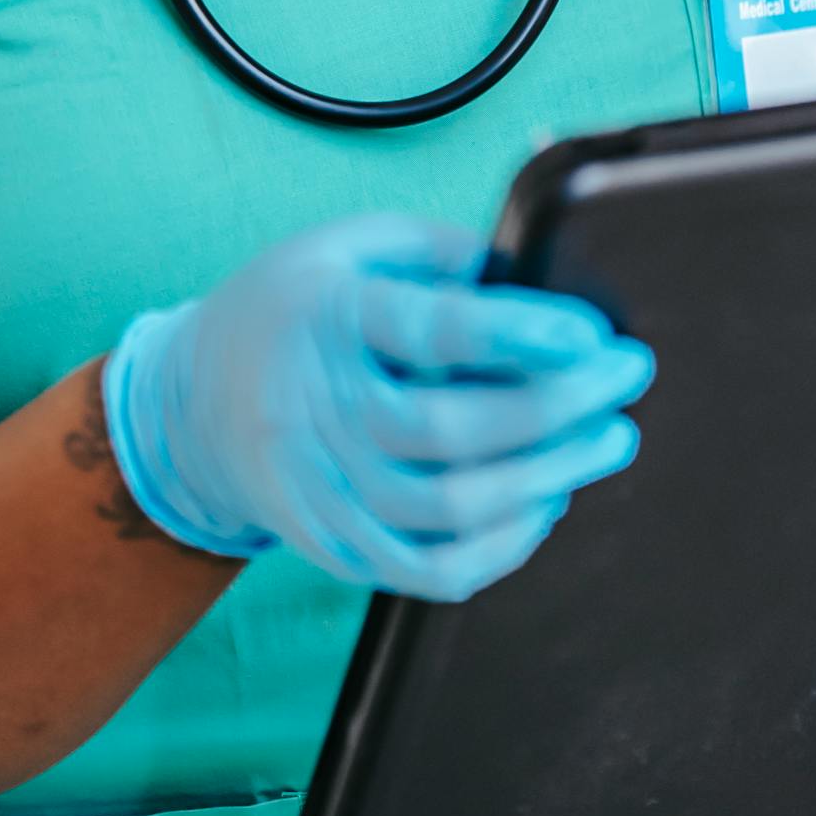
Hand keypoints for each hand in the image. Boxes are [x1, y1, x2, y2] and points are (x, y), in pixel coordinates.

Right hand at [102, 211, 652, 601]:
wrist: (190, 406)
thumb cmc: (290, 308)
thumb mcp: (348, 245)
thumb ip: (441, 253)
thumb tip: (537, 278)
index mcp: (325, 318)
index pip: (430, 329)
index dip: (518, 334)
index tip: (592, 332)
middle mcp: (318, 411)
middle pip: (452, 431)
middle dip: (559, 408)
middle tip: (625, 380)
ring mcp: (323, 490)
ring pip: (450, 511)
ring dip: (548, 479)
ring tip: (607, 440)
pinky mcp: (335, 546)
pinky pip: (430, 570)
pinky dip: (501, 549)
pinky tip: (545, 504)